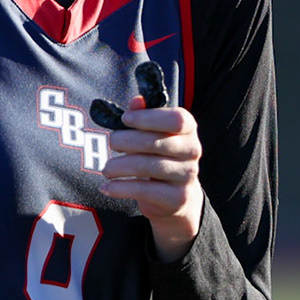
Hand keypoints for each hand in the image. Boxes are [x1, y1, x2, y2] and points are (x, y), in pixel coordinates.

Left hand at [100, 96, 202, 261]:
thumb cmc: (159, 155)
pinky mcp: (177, 198)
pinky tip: (107, 187)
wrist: (175, 197)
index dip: (149, 117)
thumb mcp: (152, 134)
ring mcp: (187, 175)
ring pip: (149, 167)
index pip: (177, 119)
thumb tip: (136, 101)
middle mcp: (193, 150)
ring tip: (106, 168)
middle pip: (157, 142)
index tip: (125, 119)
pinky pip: (145, 191)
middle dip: (128, 141)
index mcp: (189, 129)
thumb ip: (144, 115)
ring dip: (120, 166)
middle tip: (111, 143)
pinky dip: (121, 188)